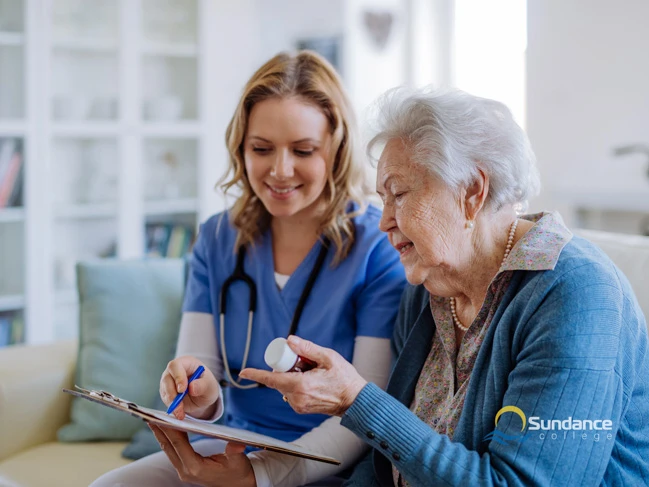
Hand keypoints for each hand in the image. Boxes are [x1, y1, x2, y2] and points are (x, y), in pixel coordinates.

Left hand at [149, 424, 255, 486]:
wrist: (239, 485)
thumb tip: (237, 444)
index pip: (179, 445)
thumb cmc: (238, 472)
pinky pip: (173, 452)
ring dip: (161, 434)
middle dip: (159, 430)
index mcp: (196, 468)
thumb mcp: (238, 461)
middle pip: (169, 447)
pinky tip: (165, 430)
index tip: (161, 417)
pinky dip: (168, 440)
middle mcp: (187, 471)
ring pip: (169, 450)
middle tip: (149, 415)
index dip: (169, 430)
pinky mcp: (186, 470)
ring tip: (153, 420)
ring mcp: (184, 472)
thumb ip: (234, 451)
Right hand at [160, 356, 219, 419]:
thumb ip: (202, 385)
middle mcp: (174, 371)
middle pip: (166, 379)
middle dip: (172, 394)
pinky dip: (172, 408)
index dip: (177, 377)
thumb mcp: (210, 385)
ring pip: (164, 391)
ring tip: (181, 413)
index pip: (176, 366)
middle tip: (179, 406)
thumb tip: (192, 387)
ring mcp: (168, 381)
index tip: (182, 390)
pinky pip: (165, 400)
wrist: (202, 396)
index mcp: (186, 363)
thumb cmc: (207, 385)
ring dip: (171, 403)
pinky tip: (180, 413)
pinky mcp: (166, 392)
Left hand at [239, 335, 366, 416]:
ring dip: (293, 376)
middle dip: (286, 368)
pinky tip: (313, 381)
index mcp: (301, 386)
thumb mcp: (328, 357)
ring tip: (313, 373)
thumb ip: (307, 349)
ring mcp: (299, 405)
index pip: (271, 379)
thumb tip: (289, 341)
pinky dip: (297, 384)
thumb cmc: (344, 378)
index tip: (243, 372)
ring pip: (286, 385)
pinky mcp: (301, 408)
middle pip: (279, 379)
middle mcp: (297, 398)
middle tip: (305, 362)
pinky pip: (292, 392)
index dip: (255, 374)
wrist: (355, 401)